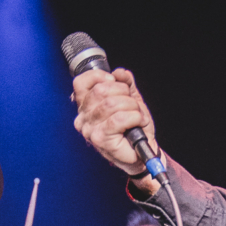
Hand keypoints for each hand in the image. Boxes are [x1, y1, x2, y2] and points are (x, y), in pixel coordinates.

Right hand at [73, 67, 161, 190]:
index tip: (114, 81)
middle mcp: (83, 118)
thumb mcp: (131, 100)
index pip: (81, 82)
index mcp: (85, 106)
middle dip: (123, 93)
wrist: (144, 151)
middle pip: (100, 90)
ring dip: (131, 106)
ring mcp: (90, 129)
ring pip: (111, 104)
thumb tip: (120, 73)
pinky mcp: (100, 139)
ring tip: (137, 115)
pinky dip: (134, 117)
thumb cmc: (134, 129)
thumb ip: (126, 84)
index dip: (99, 76)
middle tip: (132, 104)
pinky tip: (137, 123)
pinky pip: (118, 119)